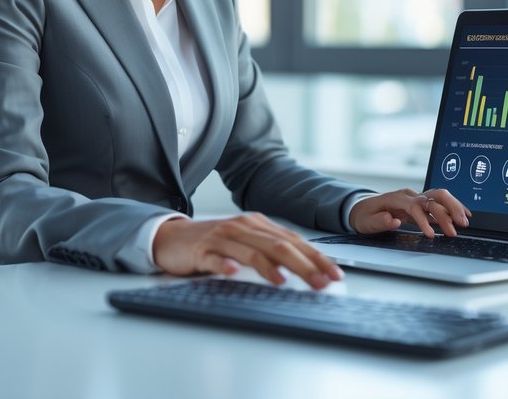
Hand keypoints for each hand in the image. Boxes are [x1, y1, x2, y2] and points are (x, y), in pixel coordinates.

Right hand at [151, 212, 343, 288]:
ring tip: (286, 282)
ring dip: (271, 268)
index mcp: (258, 225)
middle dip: (305, 265)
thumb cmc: (214, 243)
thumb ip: (271, 251)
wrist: (171, 237)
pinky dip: (226, 266)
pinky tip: (235, 274)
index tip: (335, 274)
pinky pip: (216, 259)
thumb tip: (306, 267)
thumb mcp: (246, 242)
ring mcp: (222, 238)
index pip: (294, 240)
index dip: (317, 257)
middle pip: (279, 246)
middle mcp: (243, 227)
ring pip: (253, 252)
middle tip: (322, 283)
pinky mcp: (202, 251)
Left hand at [348, 188, 471, 237]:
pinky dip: (453, 208)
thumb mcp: (366, 222)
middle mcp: (410, 195)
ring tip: (464, 222)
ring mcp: (417, 197)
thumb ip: (380, 221)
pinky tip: (463, 216)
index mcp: (397, 198)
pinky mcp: (422, 203)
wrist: (363, 208)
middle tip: (457, 226)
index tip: (431, 235)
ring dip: (454, 207)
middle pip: (433, 196)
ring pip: (440, 196)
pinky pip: (440, 202)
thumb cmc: (364, 215)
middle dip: (447, 210)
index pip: (415, 206)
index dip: (424, 220)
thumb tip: (394, 221)